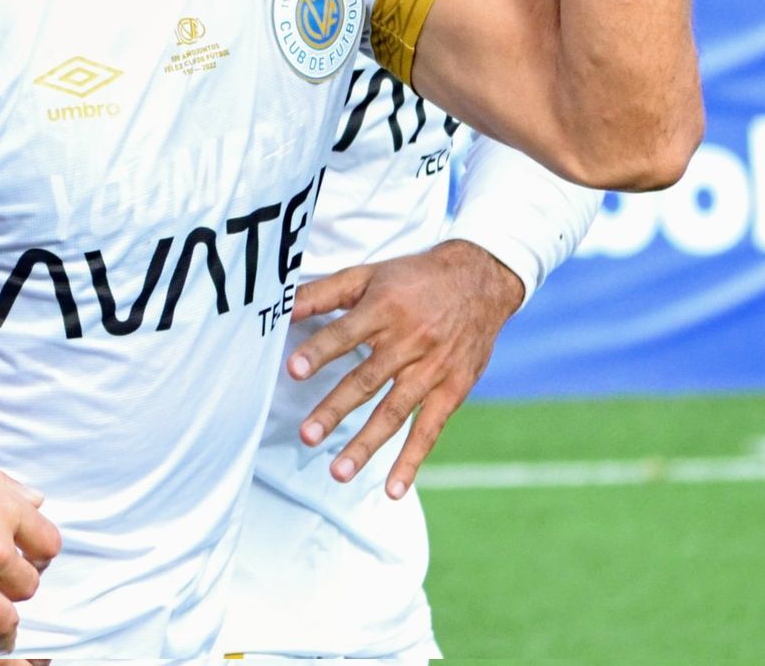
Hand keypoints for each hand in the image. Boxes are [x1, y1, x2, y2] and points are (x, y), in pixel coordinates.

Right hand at [0, 437, 61, 657]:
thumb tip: (34, 499)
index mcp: (0, 507)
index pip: (46, 542)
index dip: (39, 552)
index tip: (31, 558)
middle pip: (28, 584)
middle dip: (17, 586)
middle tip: (7, 589)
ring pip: (6, 620)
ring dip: (4, 628)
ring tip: (1, 634)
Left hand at [285, 241, 525, 497]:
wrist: (479, 280)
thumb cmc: (414, 278)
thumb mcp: (369, 274)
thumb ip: (325, 292)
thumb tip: (284, 307)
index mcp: (385, 308)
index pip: (346, 333)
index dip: (319, 351)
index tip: (292, 370)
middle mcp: (409, 341)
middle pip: (367, 379)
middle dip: (335, 408)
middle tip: (307, 435)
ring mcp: (432, 369)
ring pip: (394, 411)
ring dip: (366, 443)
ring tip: (338, 471)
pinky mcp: (453, 390)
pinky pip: (430, 430)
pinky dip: (412, 460)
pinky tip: (392, 488)